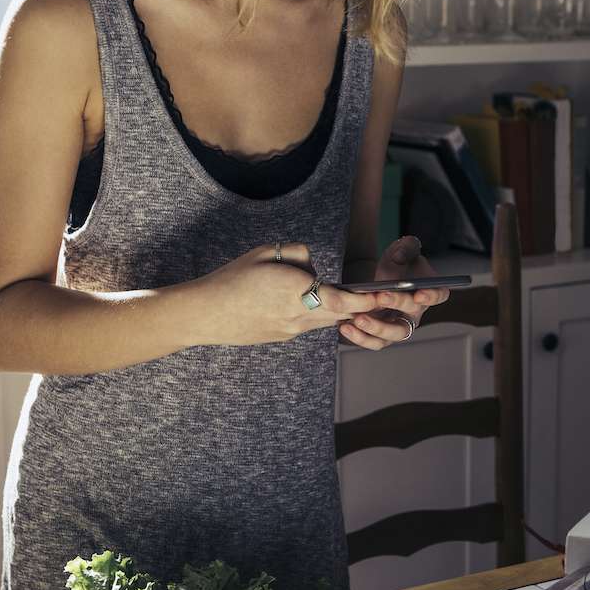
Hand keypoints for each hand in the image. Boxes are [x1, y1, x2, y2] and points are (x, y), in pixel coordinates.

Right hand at [192, 242, 380, 345]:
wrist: (206, 313)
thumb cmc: (233, 277)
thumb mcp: (266, 253)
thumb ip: (299, 255)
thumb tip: (315, 266)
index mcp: (294, 290)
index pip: (341, 301)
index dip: (366, 300)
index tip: (384, 294)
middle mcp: (297, 315)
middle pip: (341, 313)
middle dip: (360, 305)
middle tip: (380, 295)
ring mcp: (290, 329)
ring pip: (326, 320)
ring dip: (339, 310)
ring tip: (348, 296)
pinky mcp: (283, 336)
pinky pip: (309, 324)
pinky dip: (317, 314)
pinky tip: (309, 301)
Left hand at [339, 235, 449, 350]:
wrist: (378, 278)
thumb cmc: (396, 265)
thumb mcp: (401, 250)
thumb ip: (406, 248)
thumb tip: (400, 256)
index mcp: (427, 291)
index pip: (437, 295)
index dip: (431, 296)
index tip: (419, 294)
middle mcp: (415, 313)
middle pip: (411, 314)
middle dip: (397, 304)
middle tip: (381, 296)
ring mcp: (398, 327)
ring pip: (393, 334)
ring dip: (377, 328)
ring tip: (359, 318)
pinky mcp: (381, 337)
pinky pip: (374, 342)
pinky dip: (360, 338)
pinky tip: (346, 327)